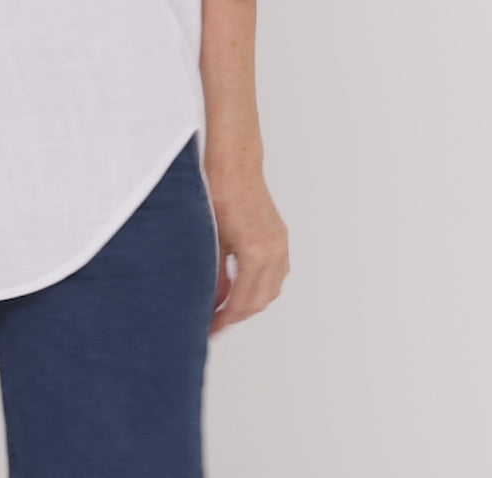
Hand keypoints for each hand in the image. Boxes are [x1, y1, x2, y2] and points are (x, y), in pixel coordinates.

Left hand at [207, 169, 288, 336]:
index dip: (226, 319)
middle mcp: (274, 251)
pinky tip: (242, 286)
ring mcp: (280, 244)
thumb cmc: (220, 191)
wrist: (235, 164)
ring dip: (251, 302)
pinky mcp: (279, 236)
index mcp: (257, 254)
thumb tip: (213, 299)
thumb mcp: (213, 238)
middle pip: (260, 300)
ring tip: (226, 308)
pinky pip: (276, 273)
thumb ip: (216, 272)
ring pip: (271, 289)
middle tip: (216, 322)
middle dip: (238, 315)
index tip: (212, 327)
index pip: (242, 301)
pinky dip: (260, 285)